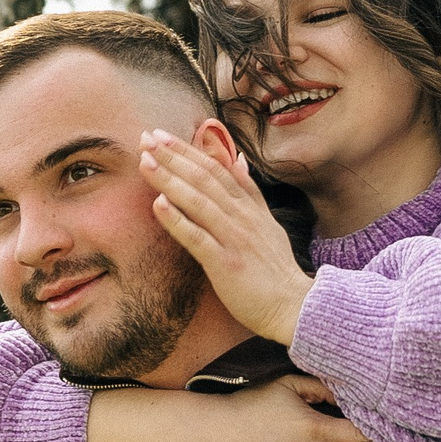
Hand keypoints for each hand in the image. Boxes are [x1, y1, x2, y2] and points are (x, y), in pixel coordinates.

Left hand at [141, 128, 313, 344]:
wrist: (295, 306)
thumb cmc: (275, 269)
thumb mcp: (267, 222)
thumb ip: (250, 191)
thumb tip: (238, 159)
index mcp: (250, 206)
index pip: (217, 169)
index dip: (188, 150)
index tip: (162, 135)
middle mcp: (242, 216)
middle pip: (204, 178)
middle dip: (173, 156)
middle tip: (145, 138)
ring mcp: (234, 238)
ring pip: (198, 201)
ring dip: (169, 179)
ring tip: (145, 161)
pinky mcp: (226, 263)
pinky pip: (198, 238)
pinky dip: (178, 220)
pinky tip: (158, 204)